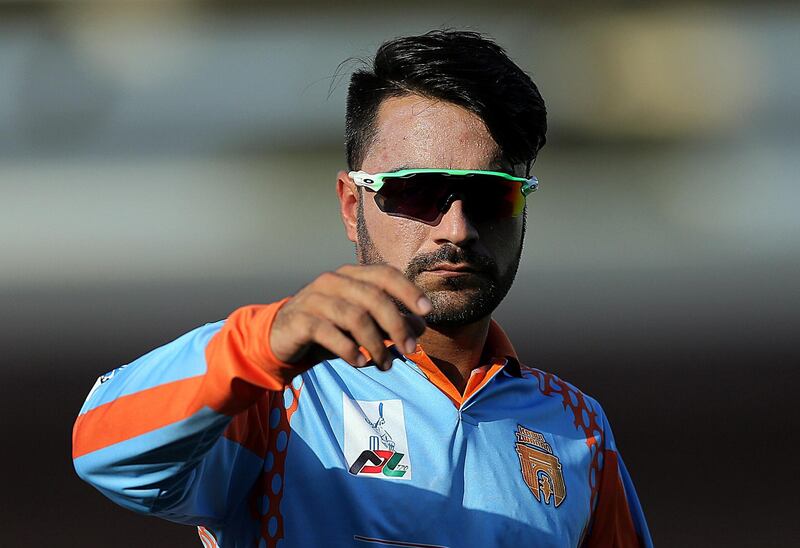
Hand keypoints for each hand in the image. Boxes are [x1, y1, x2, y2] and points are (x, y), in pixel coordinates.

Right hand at [269, 264, 431, 370]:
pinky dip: (350, 350)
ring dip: (376, 344)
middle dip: (397, 325)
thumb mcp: (359, 321)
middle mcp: (333, 281)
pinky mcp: (300, 320)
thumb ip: (387, 320)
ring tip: (384, 364)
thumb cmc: (327, 326)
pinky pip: (330, 334)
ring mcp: (315, 299)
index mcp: (351, 275)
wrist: (280, 335)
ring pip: (355, 317)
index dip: (408, 291)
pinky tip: (359, 362)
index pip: (385, 274)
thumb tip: (420, 327)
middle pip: (374, 298)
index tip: (427, 311)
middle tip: (410, 350)